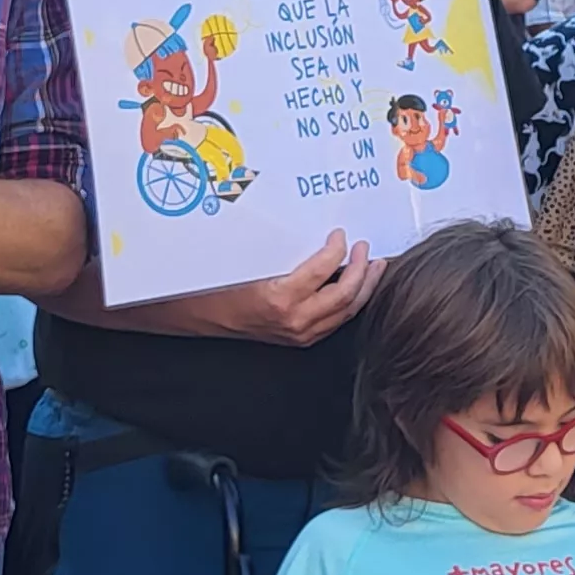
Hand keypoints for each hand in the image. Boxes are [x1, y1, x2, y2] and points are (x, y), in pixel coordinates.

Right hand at [178, 231, 380, 344]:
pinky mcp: (300, 339)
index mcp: (279, 299)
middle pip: (344, 295)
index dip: (337, 250)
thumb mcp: (250, 263)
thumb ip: (287, 253)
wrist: (201, 315)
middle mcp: (294, 320)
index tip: (340, 235)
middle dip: (361, 270)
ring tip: (374, 267)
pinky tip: (356, 288)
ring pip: (346, 312)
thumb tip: (318, 236)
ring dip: (363, 287)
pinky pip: (335, 321)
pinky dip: (350, 302)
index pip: (322, 270)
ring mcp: (299, 333)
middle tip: (365, 249)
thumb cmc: (219, 286)